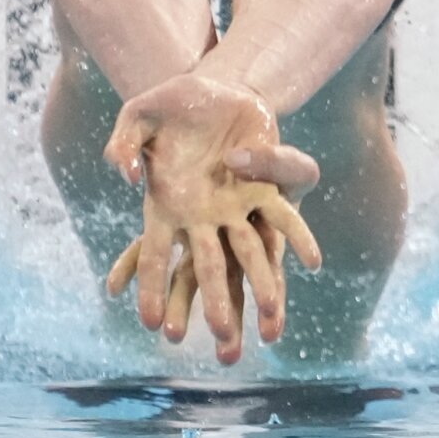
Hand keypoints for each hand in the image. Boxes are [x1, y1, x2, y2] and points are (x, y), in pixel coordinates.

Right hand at [101, 75, 322, 361]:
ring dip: (263, 288)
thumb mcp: (138, 115)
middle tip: (224, 348)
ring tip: (272, 328)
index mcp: (167, 206)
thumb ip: (124, 143)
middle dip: (217, 307)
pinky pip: (283, 218)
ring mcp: (237, 206)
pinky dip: (298, 238)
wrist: (214, 89)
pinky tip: (313, 260)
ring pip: (251, 255)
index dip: (155, 288)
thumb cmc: (169, 106)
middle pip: (210, 270)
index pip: (158, 256)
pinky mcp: (267, 187)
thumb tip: (130, 177)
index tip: (154, 324)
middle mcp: (204, 217)